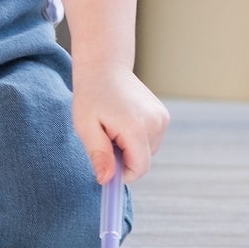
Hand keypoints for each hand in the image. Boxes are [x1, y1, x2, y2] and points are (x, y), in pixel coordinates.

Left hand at [70, 65, 169, 183]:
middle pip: (143, 161)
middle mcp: (155, 123)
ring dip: (130, 148)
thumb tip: (106, 179)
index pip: (139, 168)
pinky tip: (124, 122)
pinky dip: (137, 139)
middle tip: (106, 136)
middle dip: (123, 157)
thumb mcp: (85, 127)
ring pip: (148, 152)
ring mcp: (162, 118)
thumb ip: (98, 154)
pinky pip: (151, 141)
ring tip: (114, 127)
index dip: (122, 173)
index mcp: (136, 127)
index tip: (106, 162)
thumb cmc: (91, 96)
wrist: (105, 68)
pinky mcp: (163, 116)